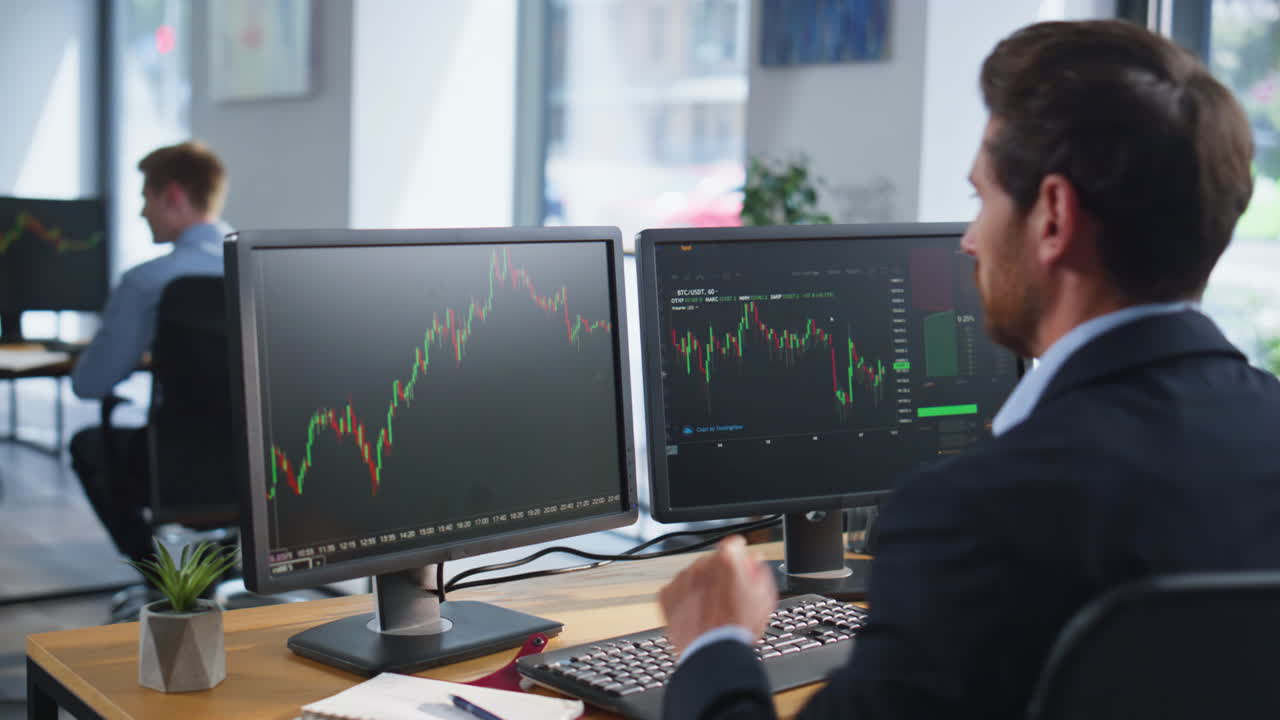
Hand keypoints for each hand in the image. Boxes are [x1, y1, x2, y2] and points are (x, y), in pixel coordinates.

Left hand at [658, 535, 778, 656]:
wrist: (712, 653)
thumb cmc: (737, 629)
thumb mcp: (764, 599)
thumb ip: (760, 573)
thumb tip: (754, 562)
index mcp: (727, 561)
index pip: (734, 545)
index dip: (739, 555)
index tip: (739, 562)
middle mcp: (702, 565)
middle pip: (712, 561)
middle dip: (719, 574)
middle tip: (726, 597)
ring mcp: (682, 579)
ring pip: (694, 576)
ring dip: (701, 587)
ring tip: (711, 610)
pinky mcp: (667, 594)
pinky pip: (677, 590)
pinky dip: (684, 599)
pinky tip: (695, 613)